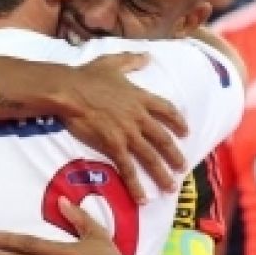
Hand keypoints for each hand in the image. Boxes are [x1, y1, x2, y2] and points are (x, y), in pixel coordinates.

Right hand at [60, 52, 187, 203]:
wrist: (70, 91)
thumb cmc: (87, 76)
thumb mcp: (112, 63)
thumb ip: (131, 60)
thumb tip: (147, 56)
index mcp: (140, 97)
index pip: (167, 110)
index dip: (178, 121)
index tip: (185, 131)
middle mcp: (139, 117)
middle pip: (163, 139)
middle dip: (175, 155)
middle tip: (182, 168)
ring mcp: (128, 133)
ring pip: (151, 157)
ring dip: (162, 174)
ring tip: (170, 187)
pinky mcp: (114, 145)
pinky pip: (128, 168)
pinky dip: (136, 185)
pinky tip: (142, 198)